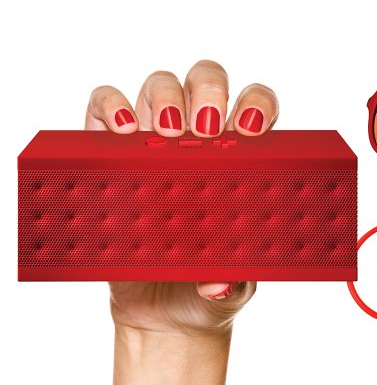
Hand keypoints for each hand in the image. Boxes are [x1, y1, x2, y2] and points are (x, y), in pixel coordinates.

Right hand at [85, 60, 278, 383]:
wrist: (163, 311)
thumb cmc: (205, 282)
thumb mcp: (230, 287)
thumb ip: (233, 281)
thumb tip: (221, 284)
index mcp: (238, 158)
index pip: (255, 106)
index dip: (256, 104)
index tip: (251, 129)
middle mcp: (198, 139)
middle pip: (206, 80)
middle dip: (208, 90)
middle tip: (204, 129)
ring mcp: (152, 140)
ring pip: (160, 84)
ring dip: (164, 97)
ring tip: (162, 132)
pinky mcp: (111, 150)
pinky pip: (104, 106)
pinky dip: (110, 106)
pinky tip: (120, 130)